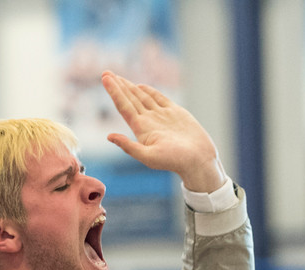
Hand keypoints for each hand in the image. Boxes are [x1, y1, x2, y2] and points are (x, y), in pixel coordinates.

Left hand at [101, 71, 225, 192]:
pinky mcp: (176, 113)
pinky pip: (159, 98)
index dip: (114, 92)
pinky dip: (150, 91)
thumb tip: (109, 136)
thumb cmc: (175, 161)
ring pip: (142, 97)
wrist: (199, 160)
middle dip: (118, 86)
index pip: (124, 106)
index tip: (104, 78)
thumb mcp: (149, 157)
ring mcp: (162, 116)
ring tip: (118, 77)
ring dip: (130, 87)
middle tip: (106, 73)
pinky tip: (140, 86)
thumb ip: (129, 147)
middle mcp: (149, 121)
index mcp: (141, 129)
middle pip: (130, 99)